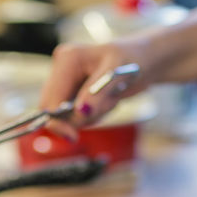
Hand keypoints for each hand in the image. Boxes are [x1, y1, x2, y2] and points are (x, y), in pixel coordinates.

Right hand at [39, 39, 153, 139]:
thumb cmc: (134, 59)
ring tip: (112, 98)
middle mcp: (63, 69)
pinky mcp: (75, 92)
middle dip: (79, 117)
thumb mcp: (117, 74)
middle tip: (106, 107)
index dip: (57, 121)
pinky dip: (94, 114)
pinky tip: (109, 100)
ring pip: (67, 115)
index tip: (72, 136)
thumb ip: (97, 94)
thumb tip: (80, 112)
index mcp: (67, 59)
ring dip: (92, 115)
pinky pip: (77, 115)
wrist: (146, 61)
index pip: (50, 100)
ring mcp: (68, 81)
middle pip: (53, 110)